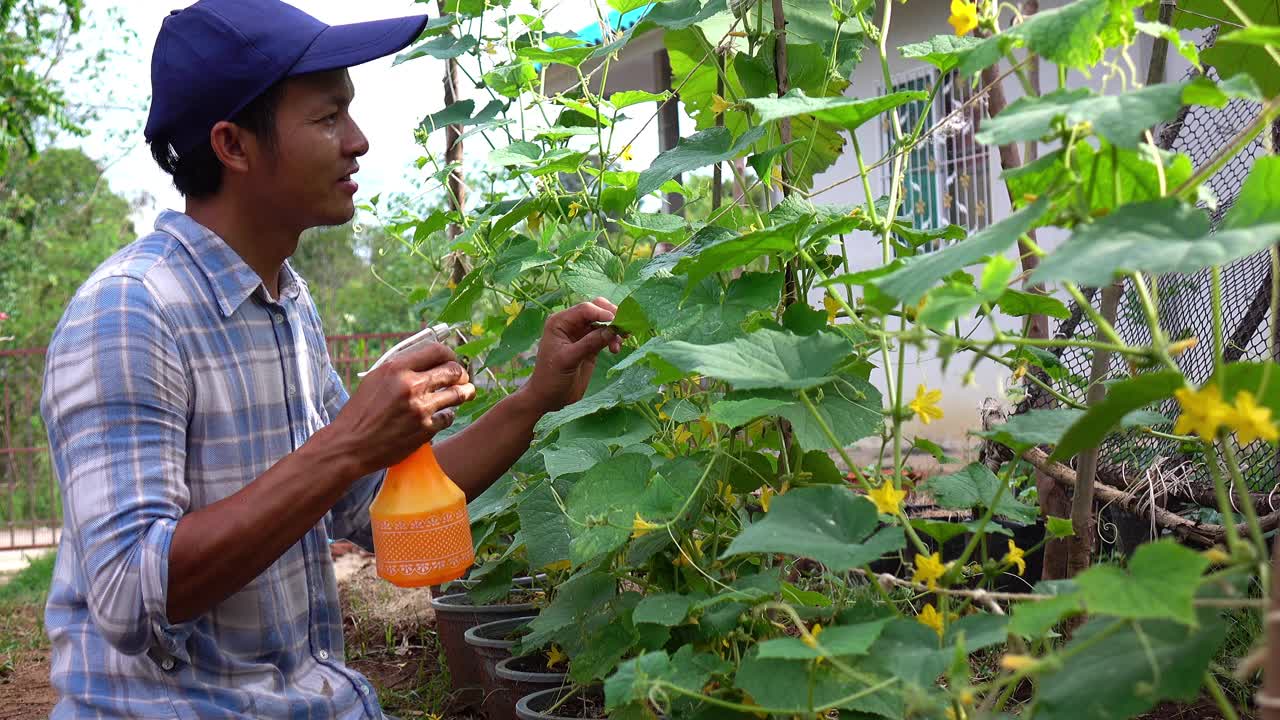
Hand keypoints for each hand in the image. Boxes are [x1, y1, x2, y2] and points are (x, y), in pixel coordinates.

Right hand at [326, 342, 475, 473]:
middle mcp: (411, 385)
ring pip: (458, 394)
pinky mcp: (425, 430)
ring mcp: (420, 408)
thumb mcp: (375, 379)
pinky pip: (448, 417)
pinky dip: (447, 415)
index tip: (452, 359)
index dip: (449, 354)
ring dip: (465, 392)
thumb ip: (401, 368)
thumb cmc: (360, 412)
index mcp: (396, 369)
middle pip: (453, 370)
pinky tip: (443, 414)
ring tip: (467, 392)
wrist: (350, 445)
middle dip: (462, 373)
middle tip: (462, 378)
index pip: (436, 351)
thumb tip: (427, 360)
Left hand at [523, 297, 622, 413]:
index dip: (602, 312)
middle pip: (596, 309)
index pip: (585, 309)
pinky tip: (616, 349)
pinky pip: (606, 336)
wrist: (549, 397)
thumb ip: (589, 343)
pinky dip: (614, 339)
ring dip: (615, 329)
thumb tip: (612, 330)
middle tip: (624, 327)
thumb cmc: (551, 377)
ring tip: (620, 343)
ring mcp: (582, 334)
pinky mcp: (591, 345)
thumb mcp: (568, 359)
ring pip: (604, 322)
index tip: (617, 321)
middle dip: (611, 316)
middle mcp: (571, 324)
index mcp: (560, 321)